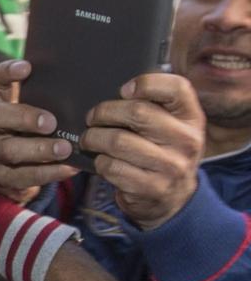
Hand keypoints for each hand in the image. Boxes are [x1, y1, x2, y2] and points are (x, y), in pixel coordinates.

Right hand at [0, 60, 80, 202]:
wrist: (15, 175)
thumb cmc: (35, 136)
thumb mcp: (37, 115)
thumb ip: (51, 100)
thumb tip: (86, 83)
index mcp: (2, 103)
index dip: (7, 72)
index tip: (27, 68)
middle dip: (24, 117)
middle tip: (51, 122)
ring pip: (9, 149)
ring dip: (39, 149)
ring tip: (64, 149)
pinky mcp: (3, 177)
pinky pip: (24, 176)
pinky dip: (49, 172)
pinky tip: (69, 168)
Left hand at [81, 74, 204, 229]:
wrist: (174, 197)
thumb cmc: (161, 150)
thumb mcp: (169, 125)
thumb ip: (151, 104)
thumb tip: (114, 92)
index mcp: (191, 118)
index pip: (176, 87)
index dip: (144, 83)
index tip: (123, 90)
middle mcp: (187, 141)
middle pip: (136, 112)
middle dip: (103, 112)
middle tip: (92, 118)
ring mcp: (172, 166)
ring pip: (117, 141)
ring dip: (94, 138)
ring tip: (89, 139)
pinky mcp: (153, 188)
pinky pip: (112, 166)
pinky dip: (99, 161)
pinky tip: (102, 160)